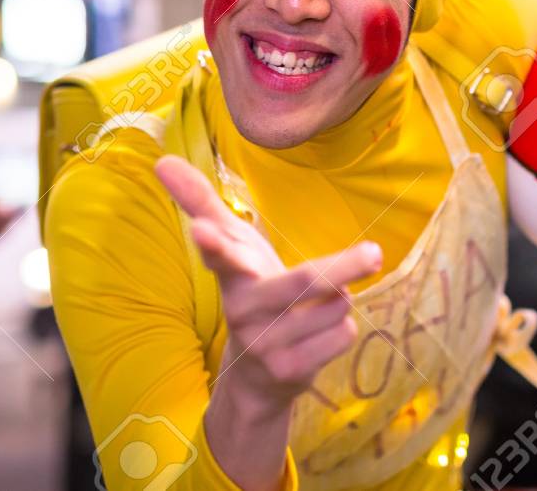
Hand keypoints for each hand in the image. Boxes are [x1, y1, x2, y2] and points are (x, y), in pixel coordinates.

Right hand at [155, 155, 381, 404]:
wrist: (253, 376)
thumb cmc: (250, 290)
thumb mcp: (233, 247)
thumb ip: (202, 204)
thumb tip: (160, 160)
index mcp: (231, 273)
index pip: (220, 253)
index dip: (211, 243)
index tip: (201, 231)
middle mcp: (243, 309)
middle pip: (304, 281)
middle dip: (342, 267)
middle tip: (375, 253)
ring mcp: (266, 343)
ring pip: (336, 306)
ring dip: (340, 298)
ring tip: (315, 306)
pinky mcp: (289, 371)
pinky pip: (343, 334)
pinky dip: (342, 327)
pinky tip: (317, 335)